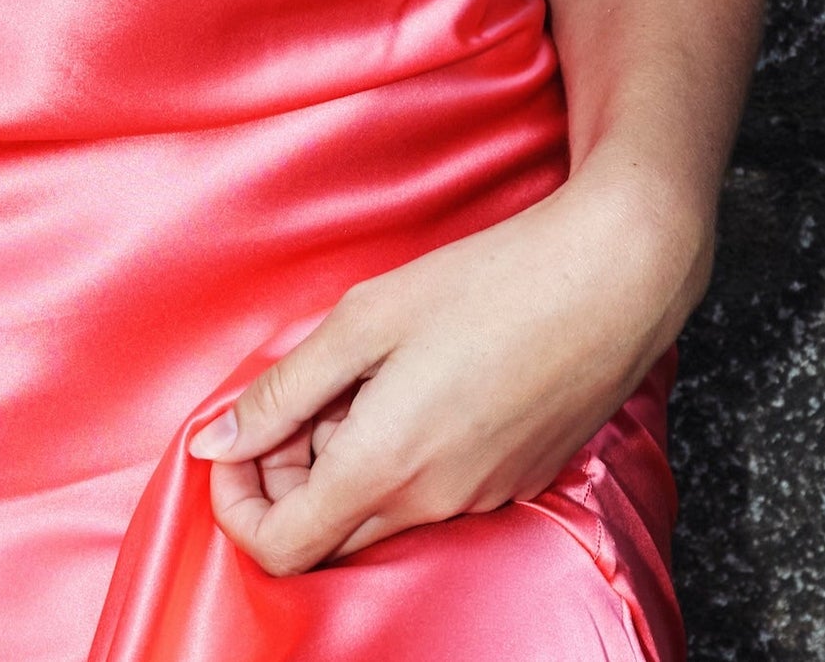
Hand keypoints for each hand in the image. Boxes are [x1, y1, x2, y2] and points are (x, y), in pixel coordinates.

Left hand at [185, 163, 709, 575]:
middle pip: (325, 535)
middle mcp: (433, 503)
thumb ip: (283, 391)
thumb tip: (213, 444)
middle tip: (295, 396)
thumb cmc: (488, 284)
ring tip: (360, 374)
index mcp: (384, 467)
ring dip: (344, 461)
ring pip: (380, 511)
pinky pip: (431, 493)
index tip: (234, 440)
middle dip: (286, 477)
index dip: (236, 502)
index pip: (278, 547)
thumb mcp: (365, 320)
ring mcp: (481, 499)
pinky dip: (399, 455)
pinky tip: (414, 381)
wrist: (612, 278)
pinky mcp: (515, 481)